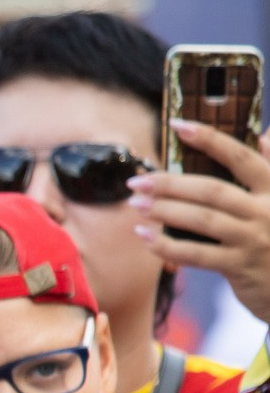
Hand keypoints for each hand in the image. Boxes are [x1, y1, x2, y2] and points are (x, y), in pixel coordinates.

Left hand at [133, 122, 269, 323]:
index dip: (210, 139)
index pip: (241, 157)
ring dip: (164, 211)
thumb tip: (265, 135)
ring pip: (203, 221)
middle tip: (137, 181)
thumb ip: (269, 168)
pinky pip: (197, 255)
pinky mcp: (241, 267)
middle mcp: (266, 211)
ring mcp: (254, 240)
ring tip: (136, 205)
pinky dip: (168, 246)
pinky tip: (145, 237)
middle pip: (213, 190)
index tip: (179, 125)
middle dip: (171, 184)